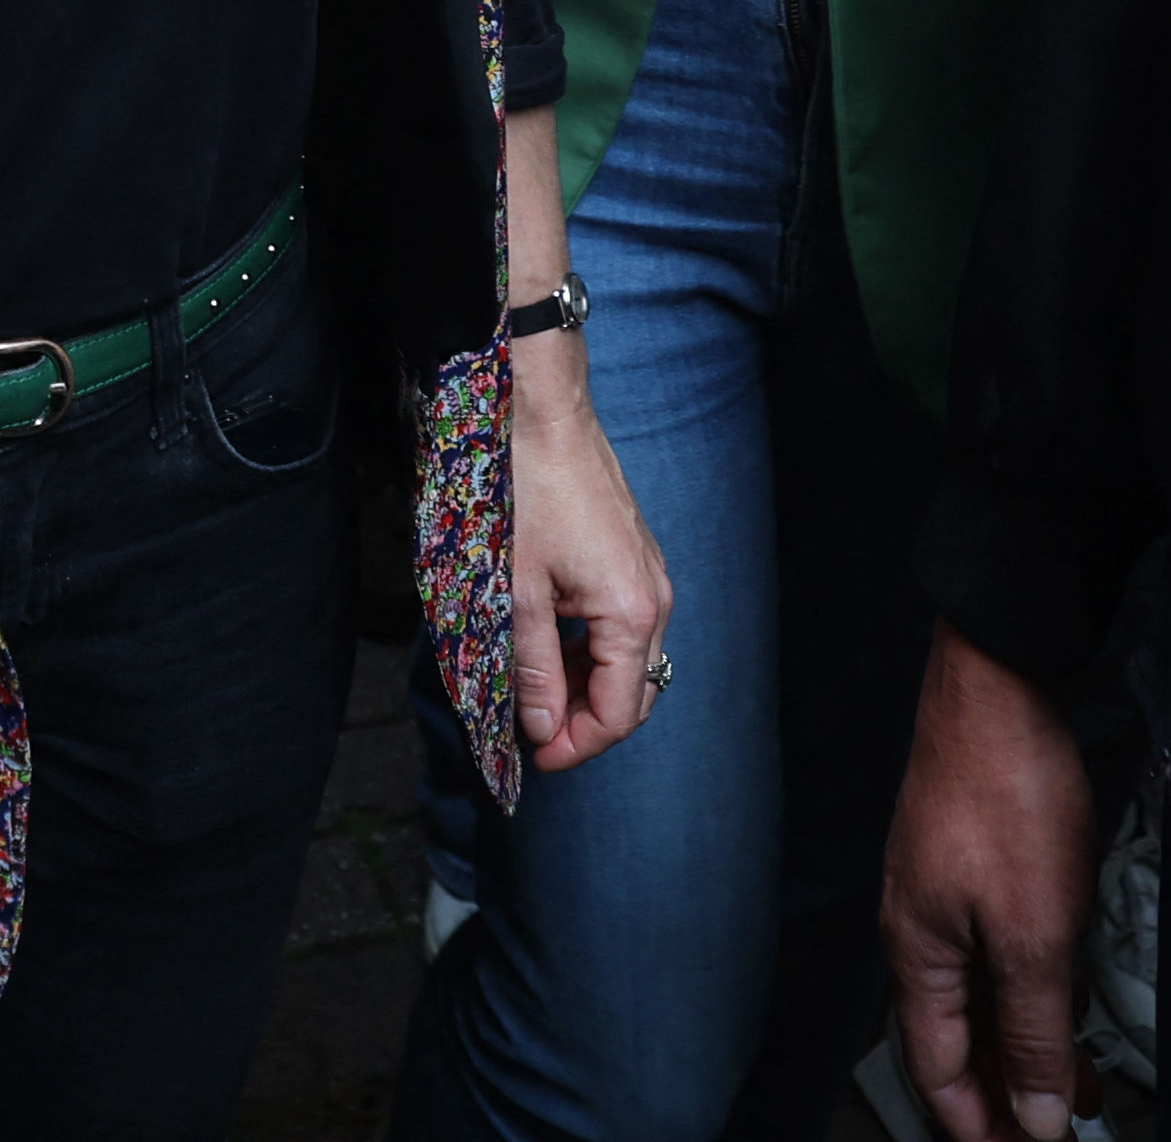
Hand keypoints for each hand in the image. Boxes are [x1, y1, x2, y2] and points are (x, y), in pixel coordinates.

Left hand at [501, 349, 670, 770]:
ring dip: (584, 684)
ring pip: (627, 658)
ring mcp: (648, 574)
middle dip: (583, 721)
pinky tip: (546, 642)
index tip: (534, 758)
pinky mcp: (632, 555)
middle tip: (531, 730)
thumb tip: (542, 729)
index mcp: (631, 613)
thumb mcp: (516, 591)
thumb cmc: (525, 491)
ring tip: (530, 686)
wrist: (540, 411)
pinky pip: (620, 624)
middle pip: (632, 691)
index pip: (619, 713)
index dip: (576, 746)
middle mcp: (654, 597)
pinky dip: (588, 648)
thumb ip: (531, 668)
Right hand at [881, 623, 1095, 1141]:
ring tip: (1078, 1087)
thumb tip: (1035, 1116)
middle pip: (956, 1039)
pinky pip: (998, 953)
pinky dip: (1032, 992)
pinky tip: (1068, 1004)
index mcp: (917, 955)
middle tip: (1053, 1129)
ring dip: (1025, 1046)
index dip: (977, 1125)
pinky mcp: (976, 861)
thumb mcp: (1033, 935)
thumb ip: (1032, 1031)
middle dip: (1005, 1094)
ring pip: (982, 996)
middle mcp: (921, 928)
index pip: (937, 1072)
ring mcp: (947, 892)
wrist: (1002, 681)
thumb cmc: (1005, 795)